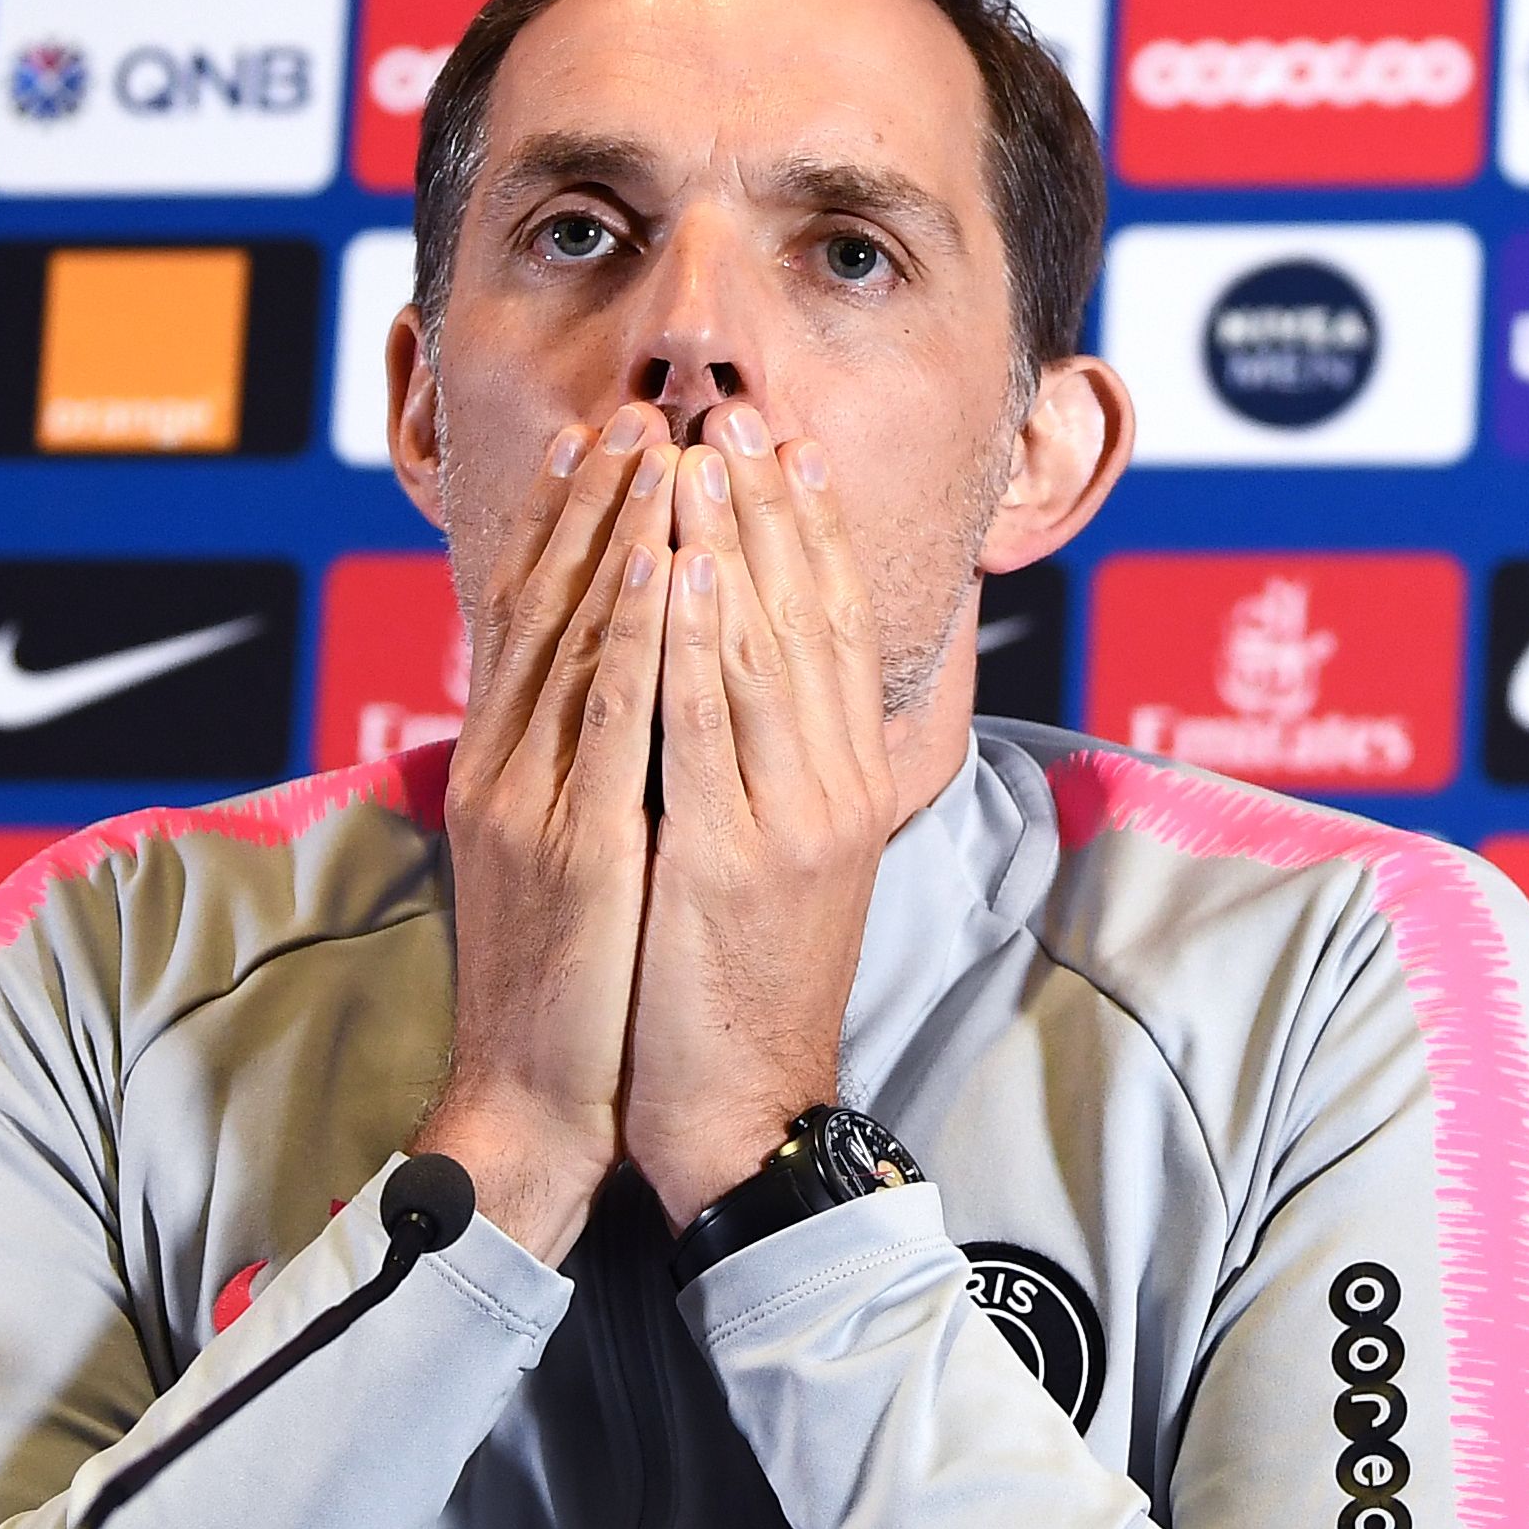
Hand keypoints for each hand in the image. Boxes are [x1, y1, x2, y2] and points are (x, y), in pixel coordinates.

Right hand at [416, 402, 677, 1264]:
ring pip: (579, 639)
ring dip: (621, 536)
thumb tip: (612, 702)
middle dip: (600, 504)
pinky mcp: (577, 847)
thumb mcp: (565, 860)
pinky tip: (664, 564)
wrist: (539, 1104)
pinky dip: (636, 632)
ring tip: (662, 449)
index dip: (570, 525)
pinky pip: (615, 719)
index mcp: (508, 768)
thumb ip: (577, 774)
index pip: (534, 619)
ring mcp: (537, 802)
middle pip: (553, 606)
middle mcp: (510, 767)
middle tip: (644, 413)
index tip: (610, 444)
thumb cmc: (573, 990)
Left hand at [625, 404, 896, 1223]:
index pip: (840, 630)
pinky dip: (694, 639)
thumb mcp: (783, 865)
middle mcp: (834, 789)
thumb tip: (753, 684)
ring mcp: (787, 822)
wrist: (738, 1115)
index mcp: (849, 787)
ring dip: (729, 543)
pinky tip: (678, 567)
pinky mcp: (728, 862)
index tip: (785, 448)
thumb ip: (778, 773)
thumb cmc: (741, 992)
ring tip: (700, 455)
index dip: (813, 532)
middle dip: (767, 509)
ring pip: (760, 653)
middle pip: (806, 620)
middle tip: (735, 414)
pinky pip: (707, 727)